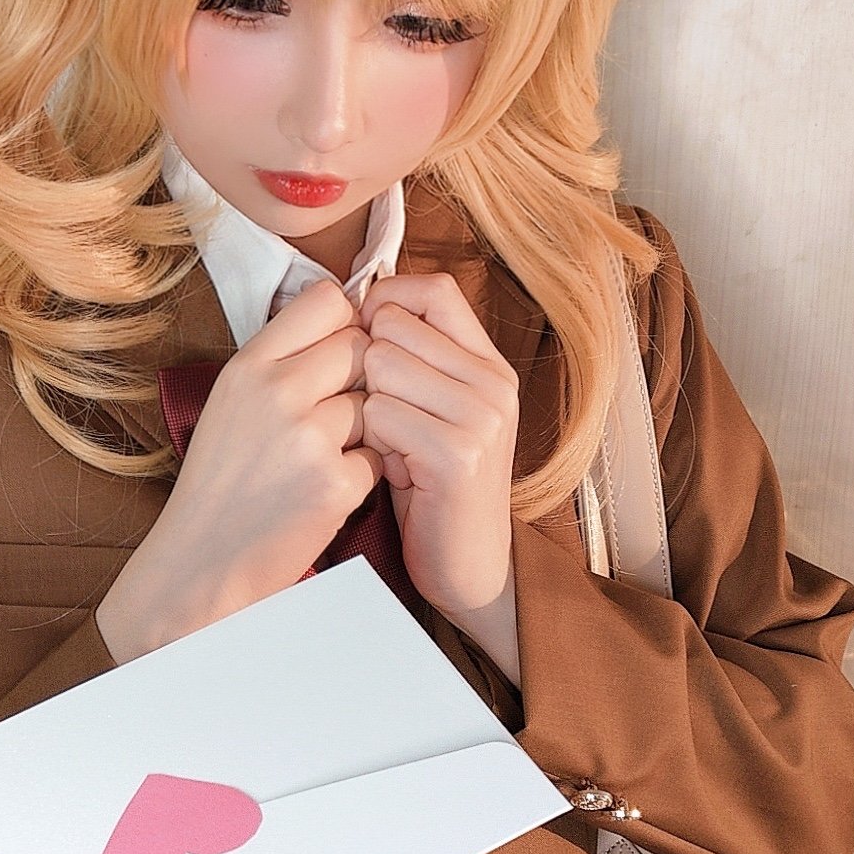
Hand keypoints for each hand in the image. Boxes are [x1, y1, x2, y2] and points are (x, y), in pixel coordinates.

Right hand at [98, 278, 381, 655]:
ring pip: (374, 404)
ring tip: (324, 457)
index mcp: (247, 366)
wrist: (201, 562)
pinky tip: (328, 489)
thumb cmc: (220, 482)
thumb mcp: (231, 403)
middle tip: (336, 413)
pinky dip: (363, 474)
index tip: (339, 352)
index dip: (346, 323)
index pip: (327, 301)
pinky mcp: (335, 484)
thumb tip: (345, 317)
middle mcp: (276, 392)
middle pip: (361, 347)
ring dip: (363, 430)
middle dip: (361, 378)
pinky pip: (379, 457)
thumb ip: (278, 359)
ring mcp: (308, 439)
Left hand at [356, 272, 519, 624]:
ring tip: (390, 443)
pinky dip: (370, 441)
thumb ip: (414, 357)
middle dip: (368, 367)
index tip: (367, 342)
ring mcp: (482, 416)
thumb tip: (359, 300)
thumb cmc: (433, 484)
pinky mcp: (458, 454)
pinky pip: (379, 414)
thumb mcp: (433, 408)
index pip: (432, 289)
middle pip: (393, 326)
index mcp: (489, 363)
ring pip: (380, 366)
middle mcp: (494, 382)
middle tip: (384, 415)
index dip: (385, 305)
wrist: (467, 564)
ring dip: (367, 407)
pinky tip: (391, 466)